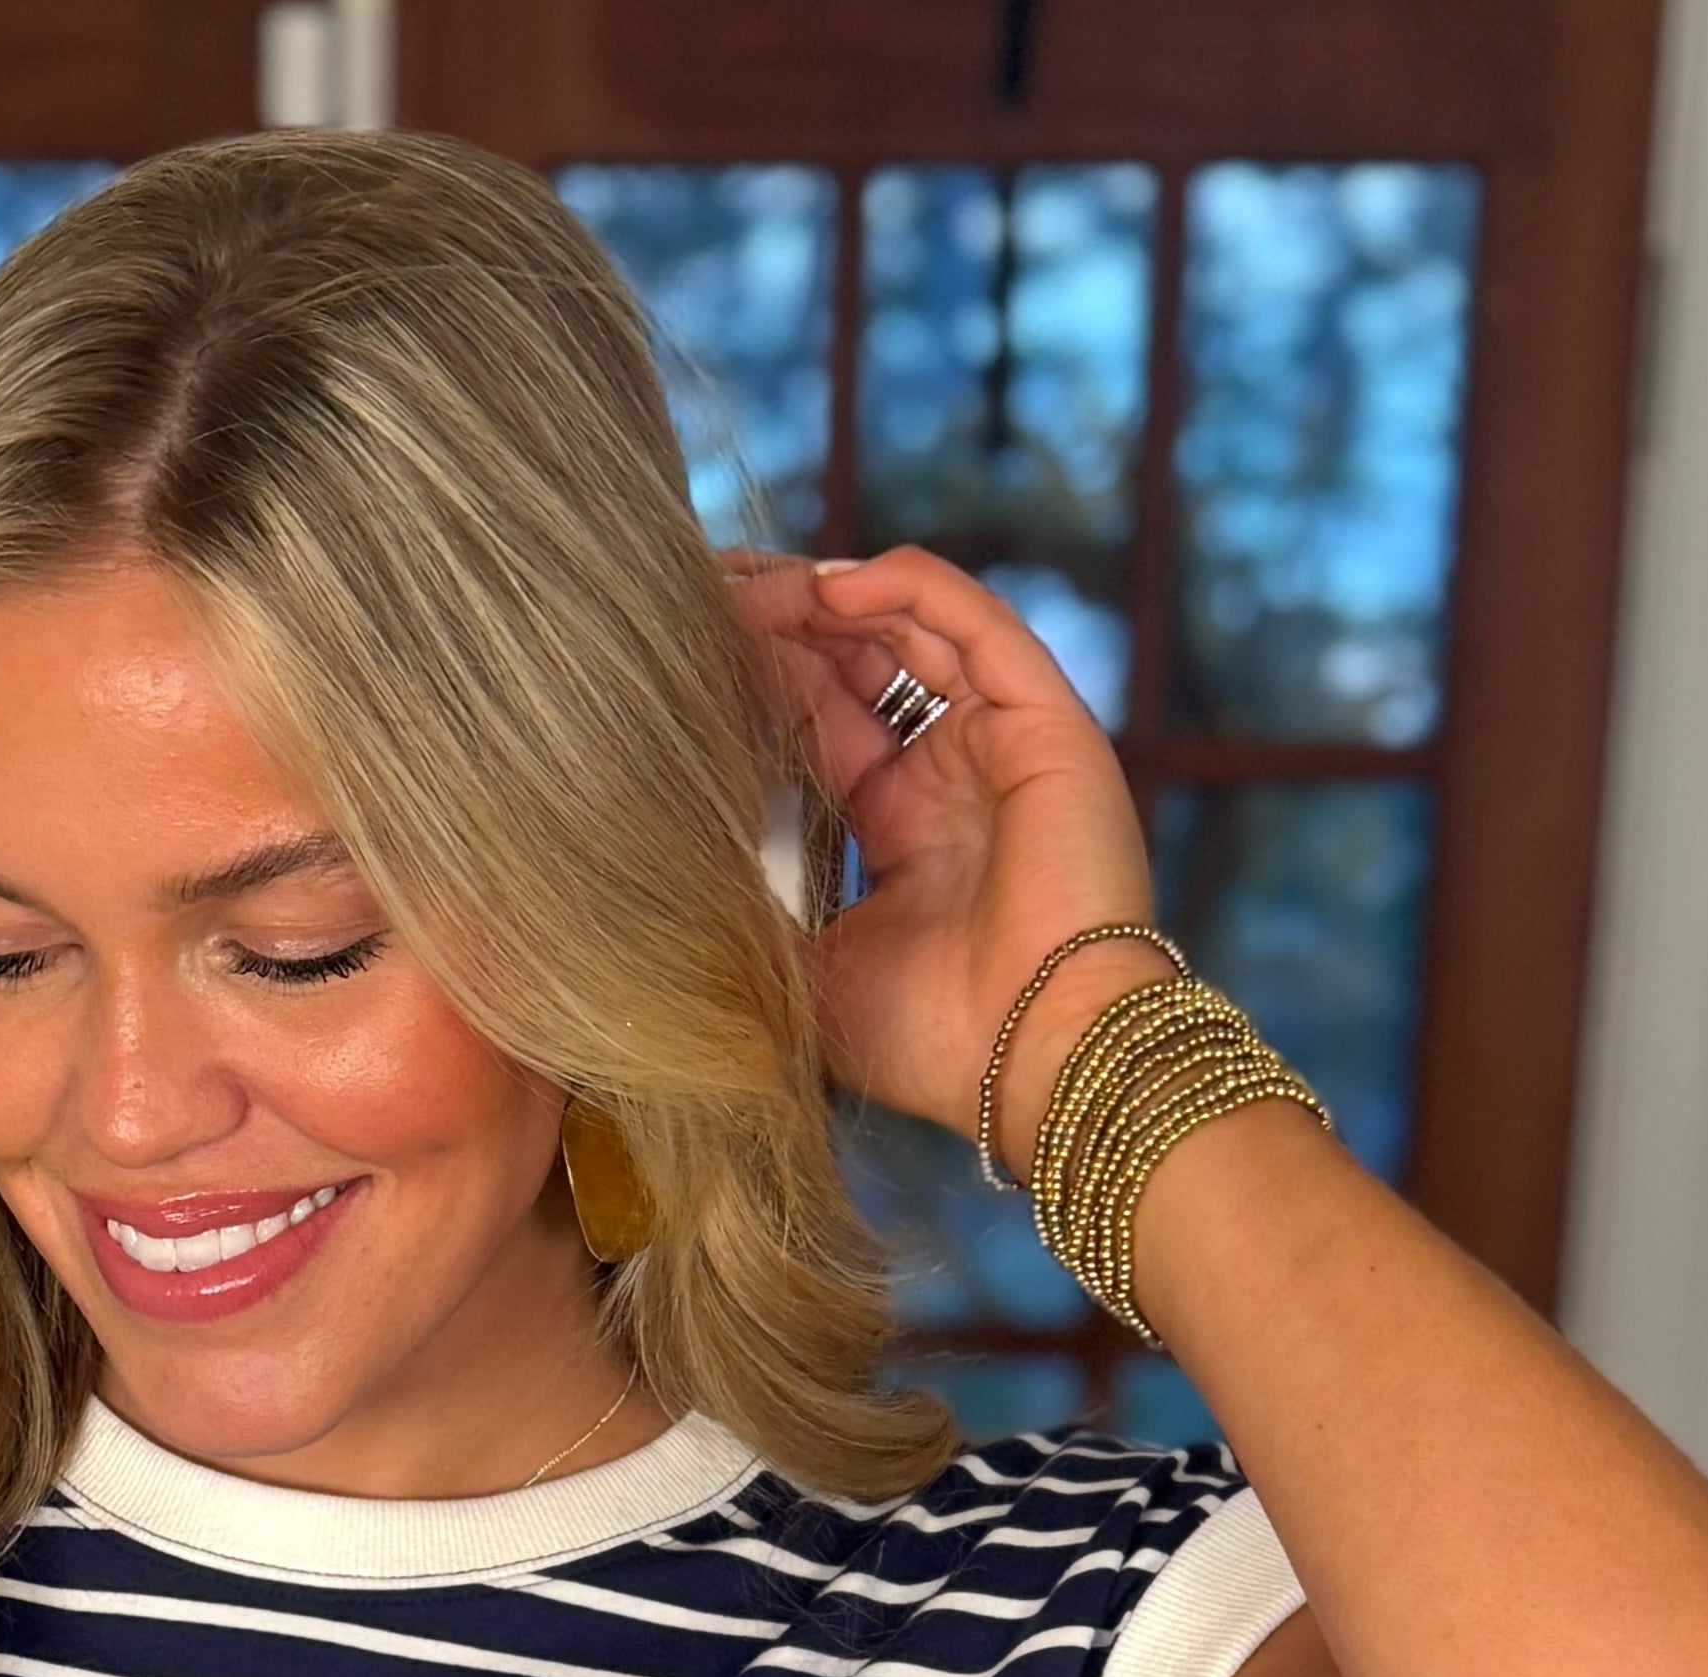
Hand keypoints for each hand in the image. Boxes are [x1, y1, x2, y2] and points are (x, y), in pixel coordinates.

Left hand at [721, 544, 1163, 1152]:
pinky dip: (905, 590)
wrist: (1037, 1060)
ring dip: (827, 599)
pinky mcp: (1045, 724)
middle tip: (703, 595)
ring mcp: (1000, 746)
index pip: (825, 724)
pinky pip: (972, 623)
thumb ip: (753, 909)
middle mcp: (954, 779)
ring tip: (750, 586)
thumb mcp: (807, 973)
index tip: (688, 652)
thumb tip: (662, 872)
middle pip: (861, 665)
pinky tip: (829, 588)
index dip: (762, 682)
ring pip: (910, 632)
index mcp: (902, 832)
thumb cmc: (932, 1042)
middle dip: (783, 626)